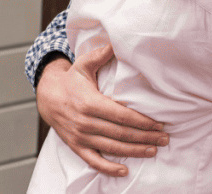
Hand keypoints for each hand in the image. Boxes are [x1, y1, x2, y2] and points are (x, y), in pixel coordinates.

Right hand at [36, 45, 167, 176]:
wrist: (46, 96)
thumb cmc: (71, 79)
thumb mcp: (84, 64)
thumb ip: (102, 54)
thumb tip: (118, 41)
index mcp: (90, 103)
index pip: (122, 116)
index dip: (142, 122)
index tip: (160, 124)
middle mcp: (85, 122)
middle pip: (121, 134)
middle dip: (145, 137)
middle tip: (165, 139)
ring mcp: (80, 136)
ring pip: (111, 147)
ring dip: (134, 151)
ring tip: (154, 150)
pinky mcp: (76, 145)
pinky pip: (93, 160)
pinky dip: (108, 168)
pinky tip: (124, 171)